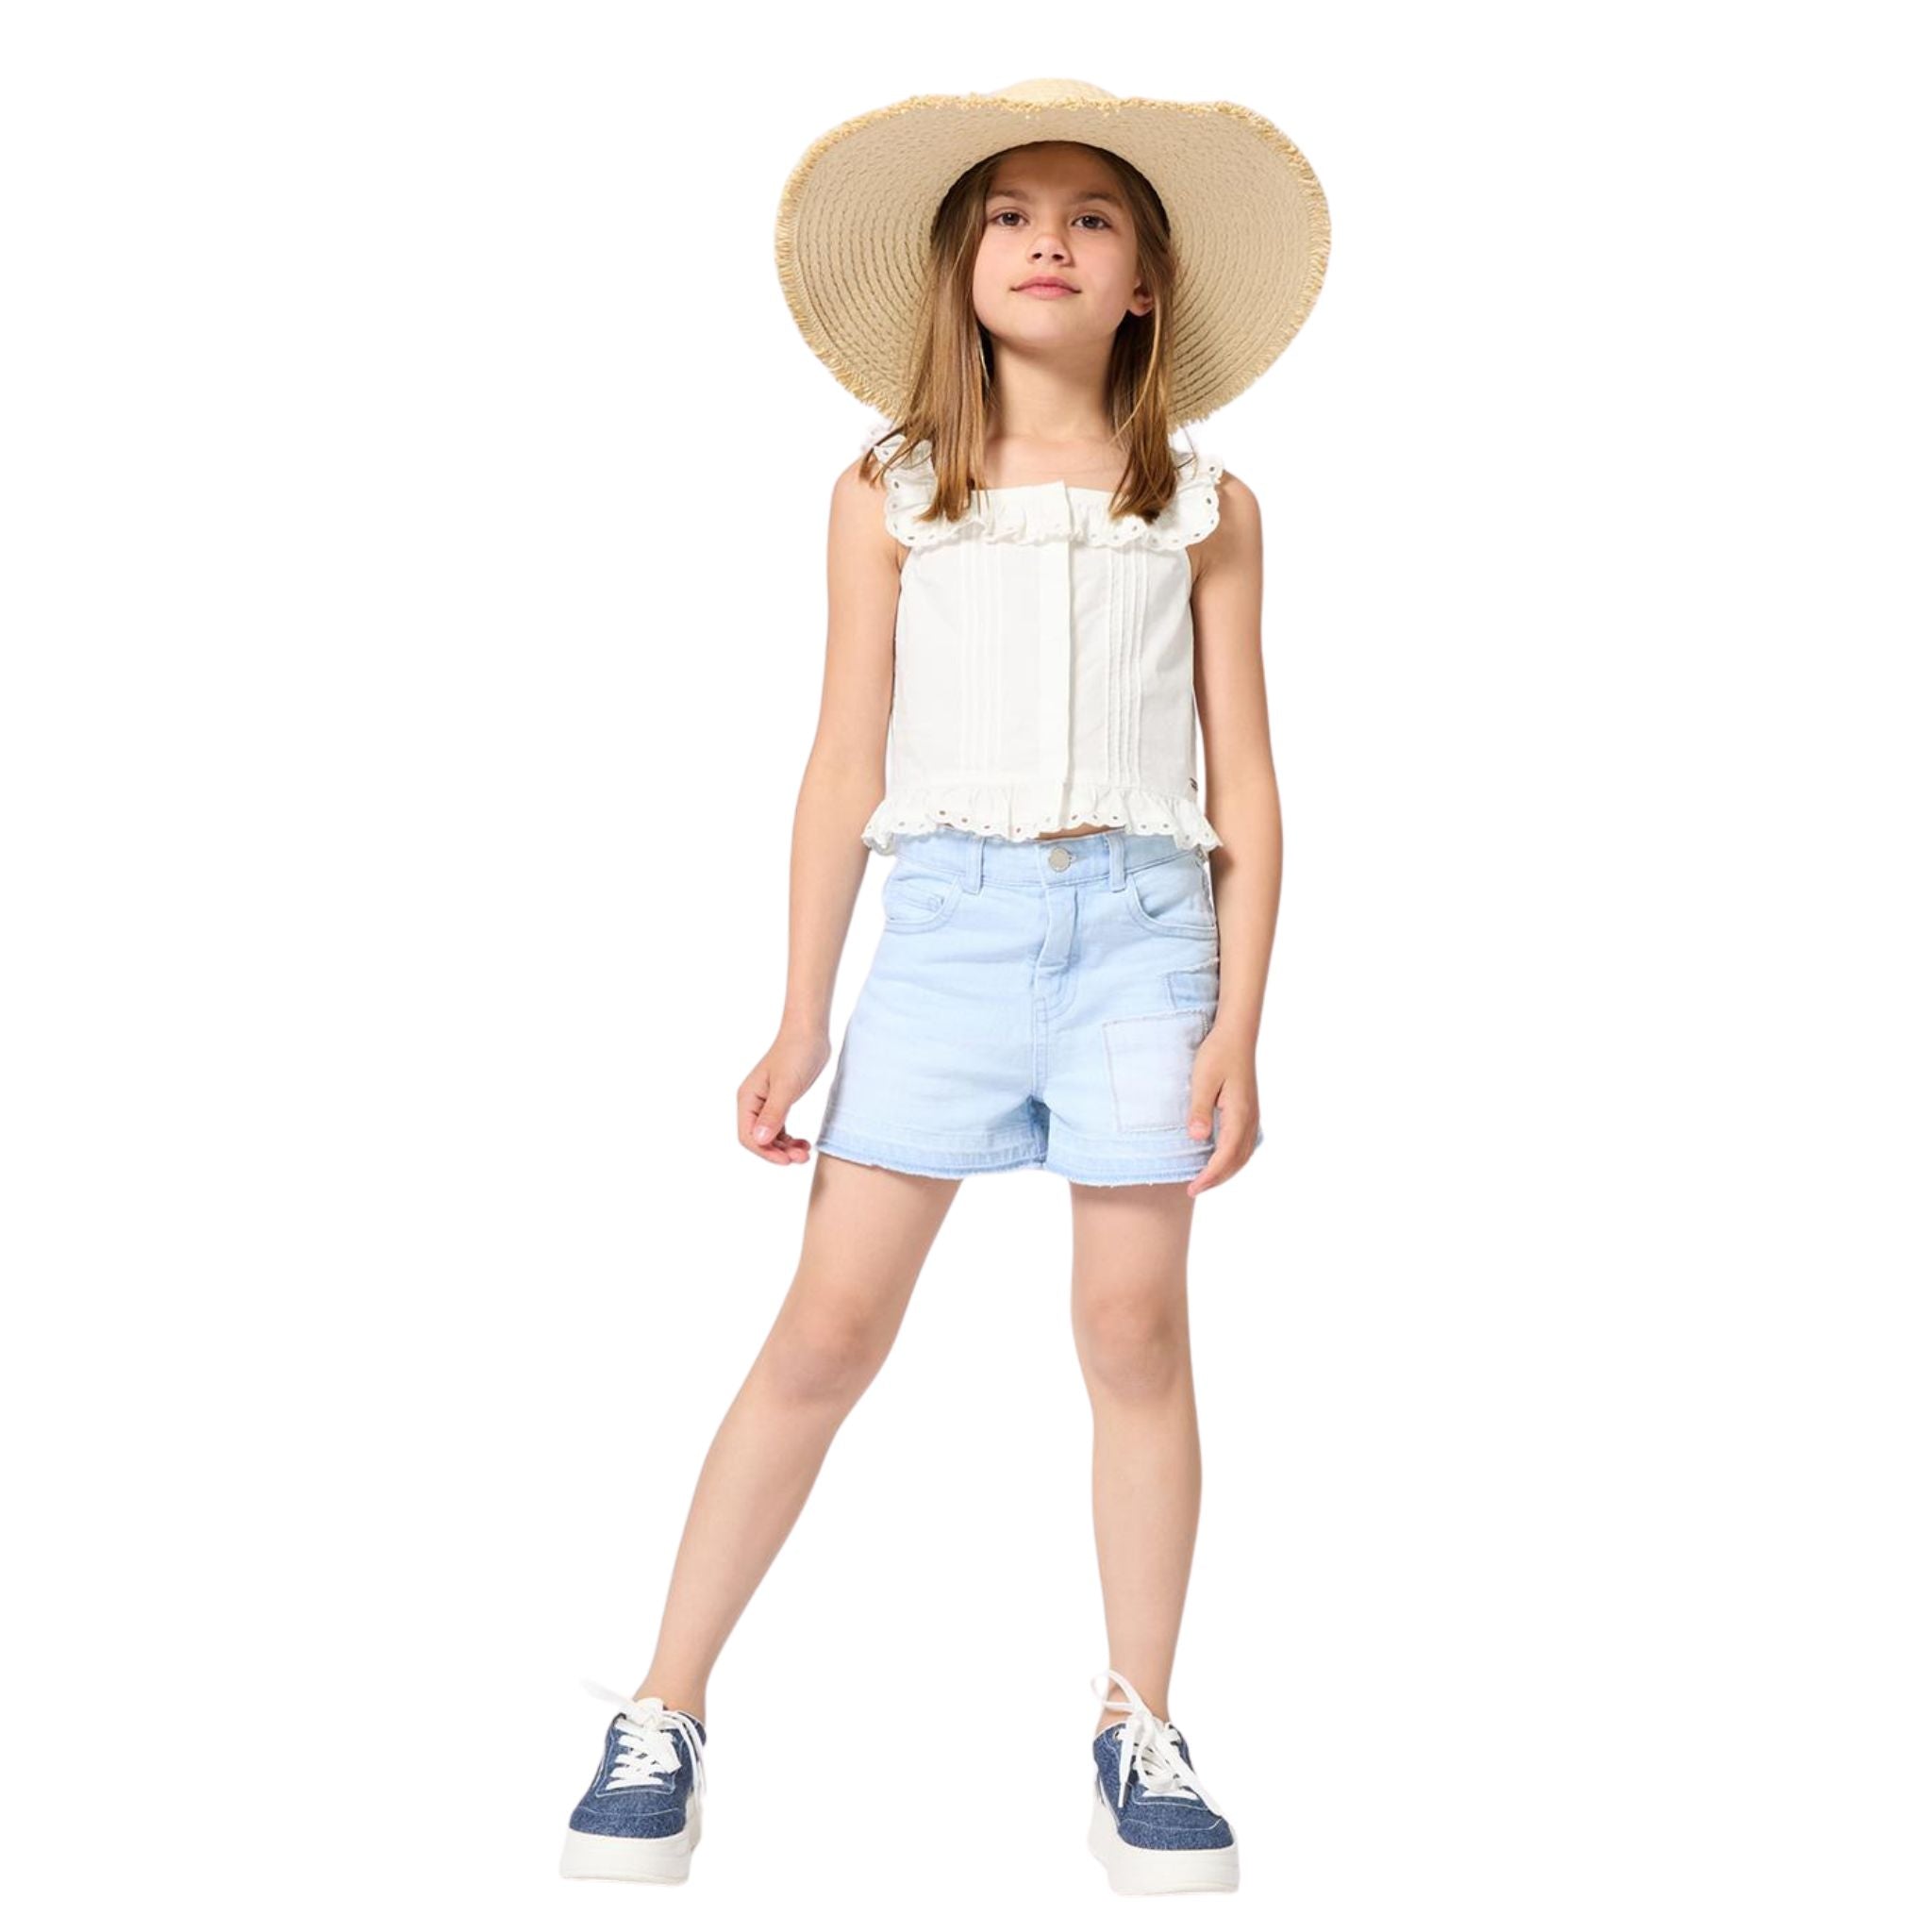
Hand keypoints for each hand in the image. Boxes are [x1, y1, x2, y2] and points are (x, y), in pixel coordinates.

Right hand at [738, 1022, 831, 1165]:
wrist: (810, 1033)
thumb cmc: (797, 1053)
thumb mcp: (786, 1086)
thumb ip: (774, 1114)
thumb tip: (760, 1140)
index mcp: (748, 1098)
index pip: (747, 1136)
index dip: (765, 1152)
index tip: (786, 1160)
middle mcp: (753, 1103)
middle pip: (759, 1140)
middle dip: (778, 1152)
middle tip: (802, 1158)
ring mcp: (767, 1103)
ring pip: (771, 1136)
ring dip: (786, 1148)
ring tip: (805, 1153)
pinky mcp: (781, 1101)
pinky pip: (781, 1129)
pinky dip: (790, 1139)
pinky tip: (804, 1143)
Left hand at [1184, 1027, 1261, 1195]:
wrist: (1236, 1035)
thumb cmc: (1217, 1054)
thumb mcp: (1202, 1079)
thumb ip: (1200, 1109)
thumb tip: (1198, 1138)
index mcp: (1239, 1113)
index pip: (1226, 1155)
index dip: (1210, 1175)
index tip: (1193, 1187)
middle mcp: (1250, 1119)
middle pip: (1237, 1160)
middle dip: (1217, 1179)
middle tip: (1193, 1189)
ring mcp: (1252, 1116)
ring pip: (1243, 1155)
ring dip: (1225, 1171)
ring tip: (1204, 1181)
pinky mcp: (1249, 1112)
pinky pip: (1244, 1145)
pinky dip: (1232, 1159)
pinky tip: (1219, 1160)